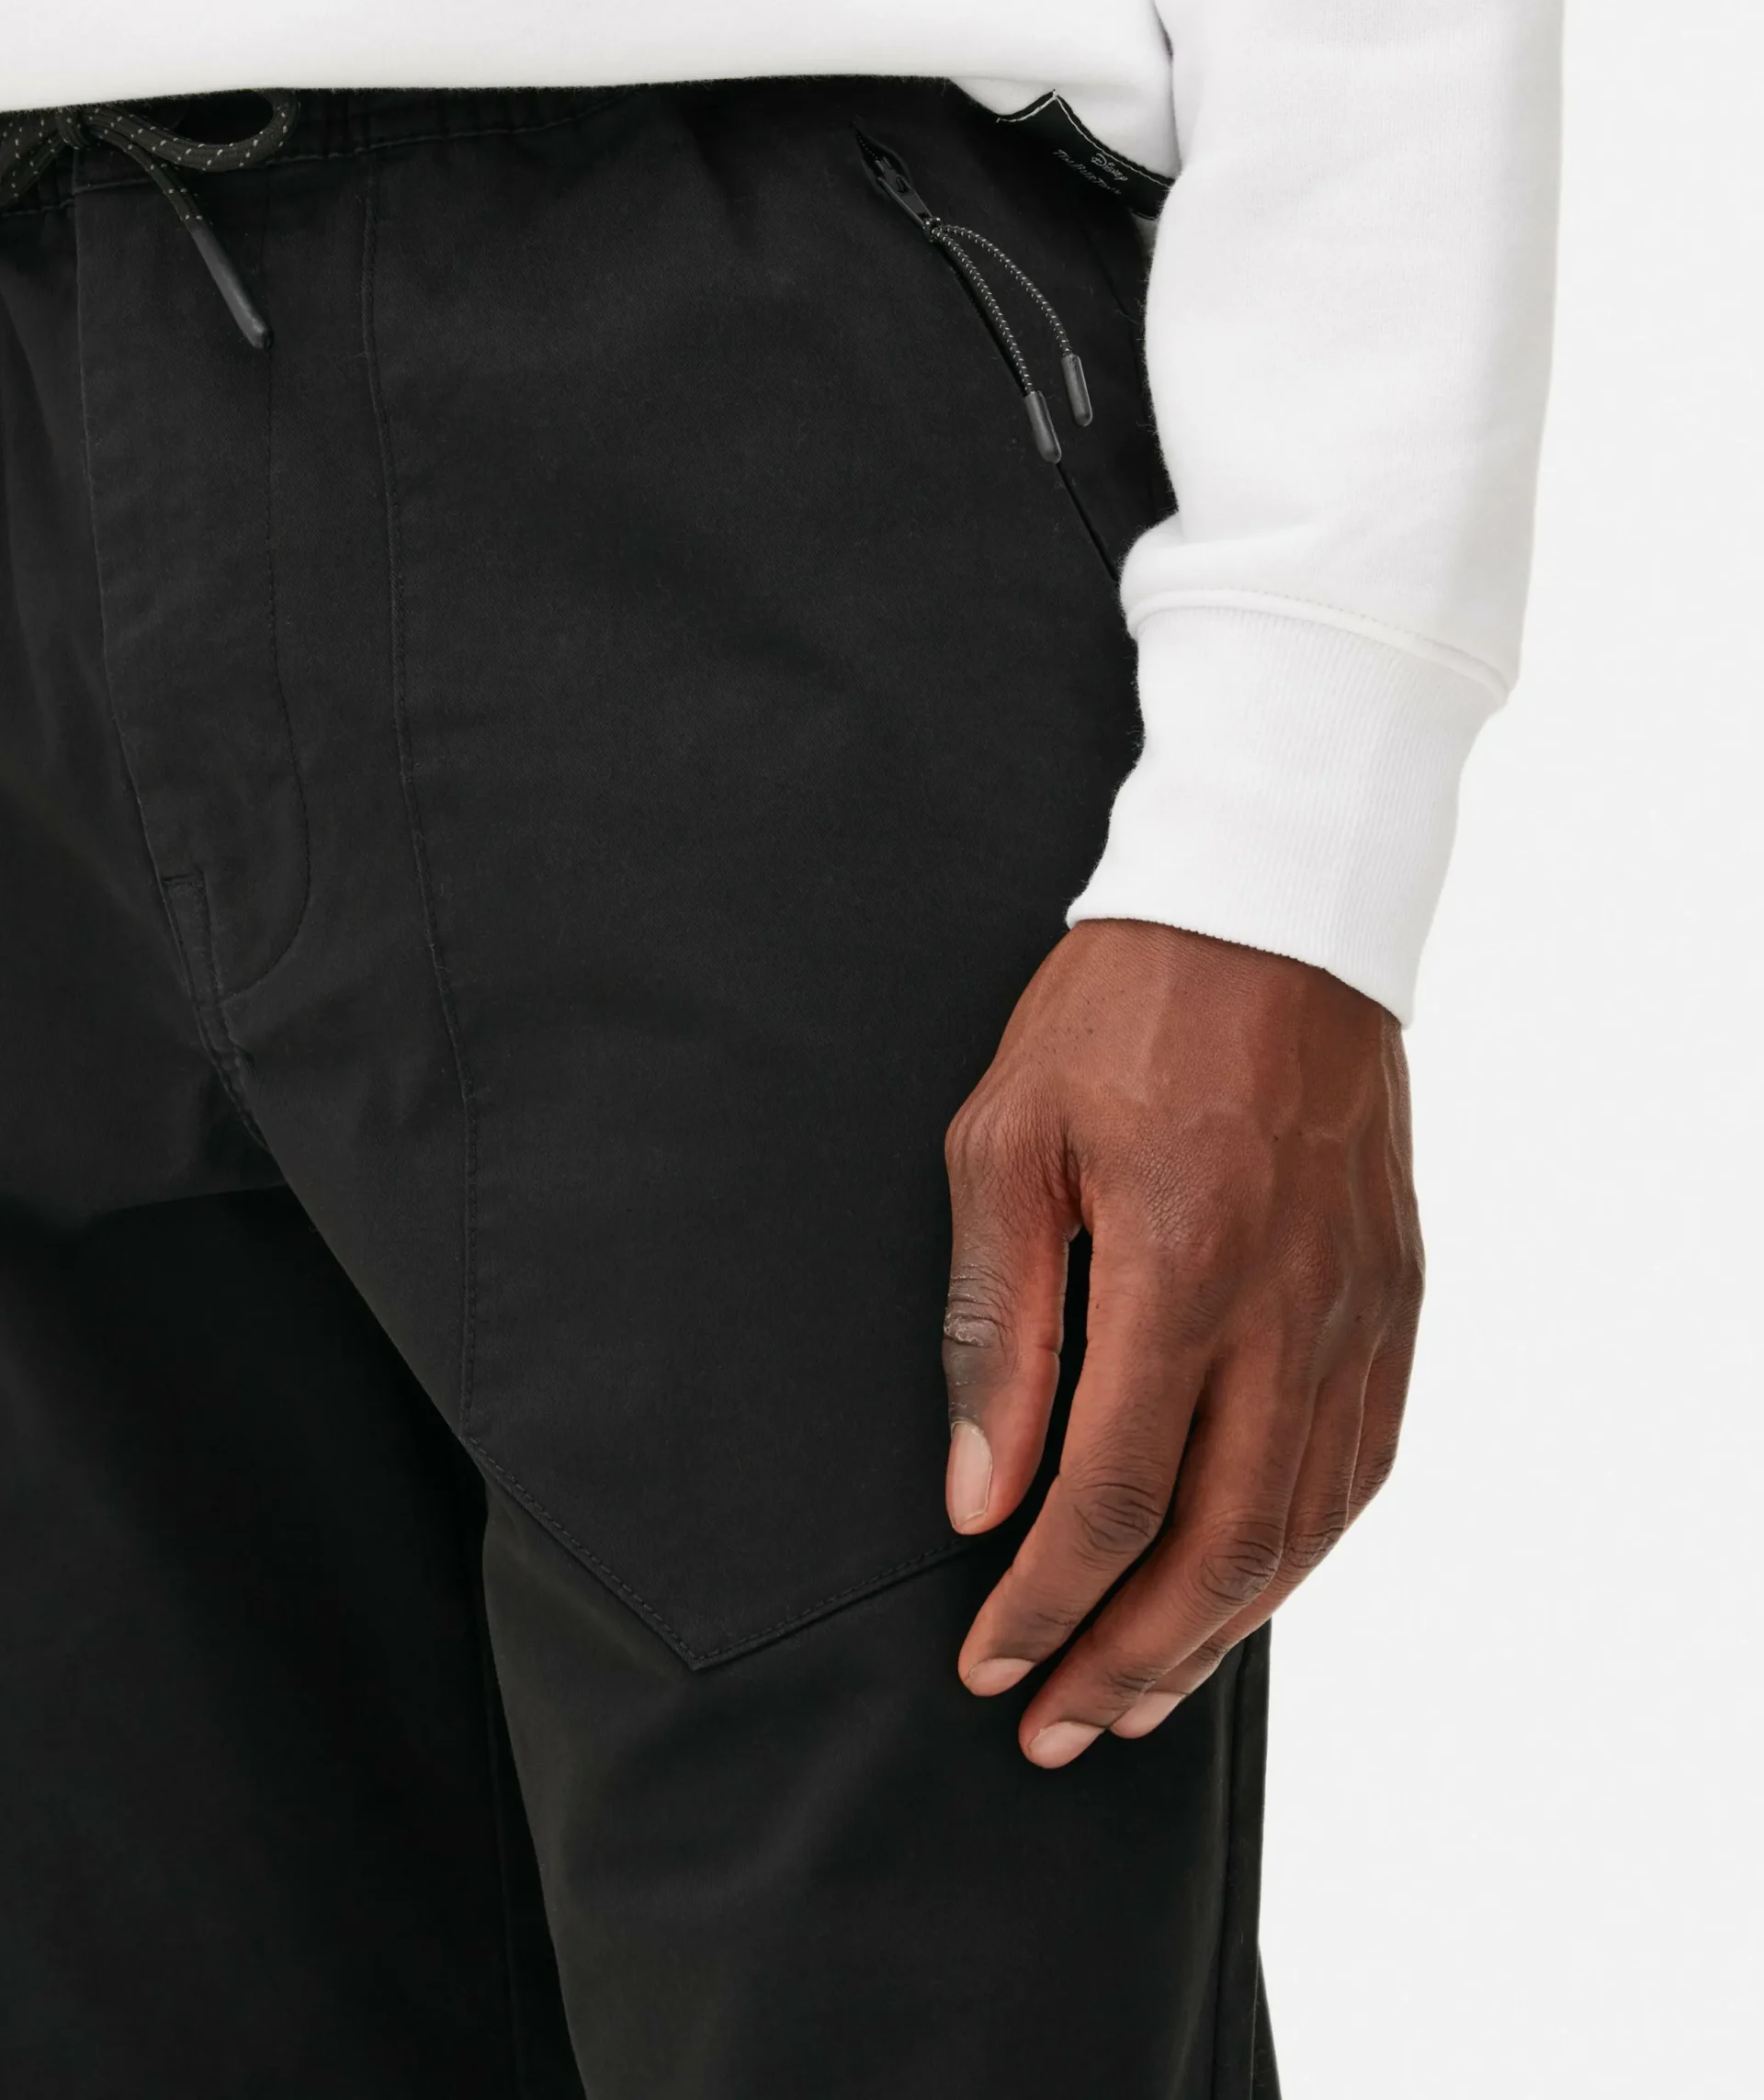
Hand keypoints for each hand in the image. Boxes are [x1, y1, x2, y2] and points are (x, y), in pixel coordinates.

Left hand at [942, 919, 1421, 1766]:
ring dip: (1217, 1633)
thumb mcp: (1007, 1142)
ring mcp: (1360, 1309)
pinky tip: (1246, 1593)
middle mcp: (1291, 1310)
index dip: (1046, 1599)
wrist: (1271, 914)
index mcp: (1183, 1267)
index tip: (989, 1661)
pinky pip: (1363, 1463)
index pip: (1114, 1495)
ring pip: (1303, 1526)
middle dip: (1128, 1657)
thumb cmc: (1117, 1014)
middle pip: (1219, 1547)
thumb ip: (996, 1326)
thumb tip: (979, 1494)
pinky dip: (1301, 1554)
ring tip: (1139, 1696)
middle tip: (1056, 1727)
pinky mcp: (1395, 1296)